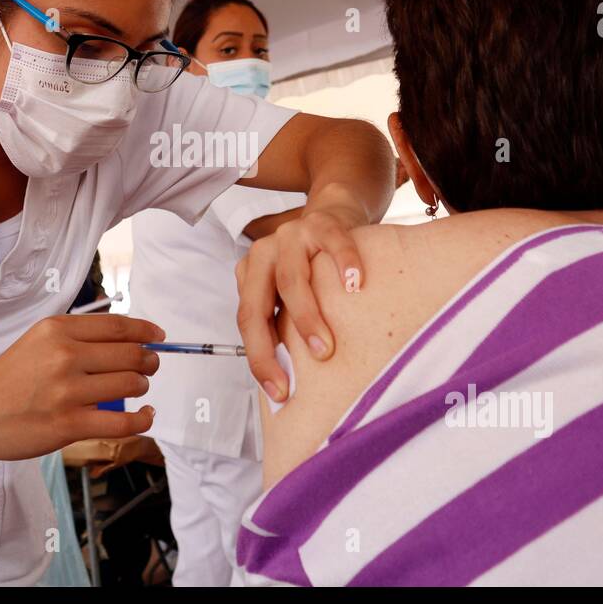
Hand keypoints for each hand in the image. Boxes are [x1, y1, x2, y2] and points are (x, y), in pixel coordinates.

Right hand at [0, 314, 163, 459]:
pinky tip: (145, 416)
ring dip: (142, 388)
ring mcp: (67, 391)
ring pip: (131, 385)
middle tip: (148, 368)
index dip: (146, 331)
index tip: (159, 337)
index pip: (118, 326)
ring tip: (136, 391)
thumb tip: (129, 338)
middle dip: (148, 362)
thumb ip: (78, 336)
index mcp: (58, 330)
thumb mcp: (39, 339)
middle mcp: (65, 356)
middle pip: (131, 354)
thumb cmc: (9, 376)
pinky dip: (142, 420)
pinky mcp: (69, 424)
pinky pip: (123, 422)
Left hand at [236, 197, 366, 402]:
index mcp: (252, 275)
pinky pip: (334, 244)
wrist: (337, 212)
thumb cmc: (316, 264)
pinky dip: (345, 264)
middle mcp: (264, 254)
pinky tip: (356, 286)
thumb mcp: (292, 292)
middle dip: (272, 345)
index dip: (259, 359)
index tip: (277, 391)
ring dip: (307, 317)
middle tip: (294, 378)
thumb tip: (293, 380)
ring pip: (292, 279)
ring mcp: (292, 235)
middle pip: (257, 304)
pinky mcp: (323, 222)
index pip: (246, 322)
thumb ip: (286, 322)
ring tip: (325, 348)